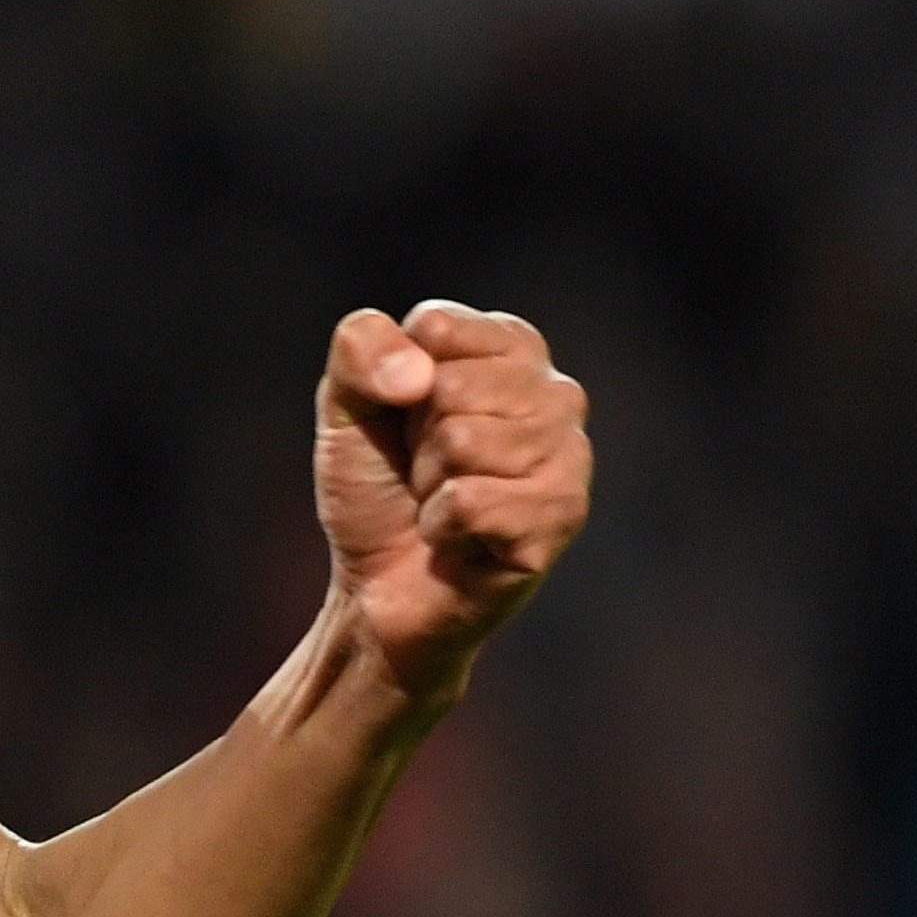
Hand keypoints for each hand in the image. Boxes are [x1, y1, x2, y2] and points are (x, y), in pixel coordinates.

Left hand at [315, 300, 592, 708]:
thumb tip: (418, 374)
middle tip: (426, 473)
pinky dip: (440, 527)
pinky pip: (472, 500)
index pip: (436, 327)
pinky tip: (459, 540)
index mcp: (512, 347)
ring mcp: (570, 455)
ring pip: (464, 441)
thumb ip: (360, 349)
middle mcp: (557, 392)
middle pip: (451, 387)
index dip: (396, 383)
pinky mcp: (563, 516)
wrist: (378, 589)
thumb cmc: (377, 489)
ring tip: (444, 504)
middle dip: (415, 439)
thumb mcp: (346, 406)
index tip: (405, 419)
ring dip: (429, 485)